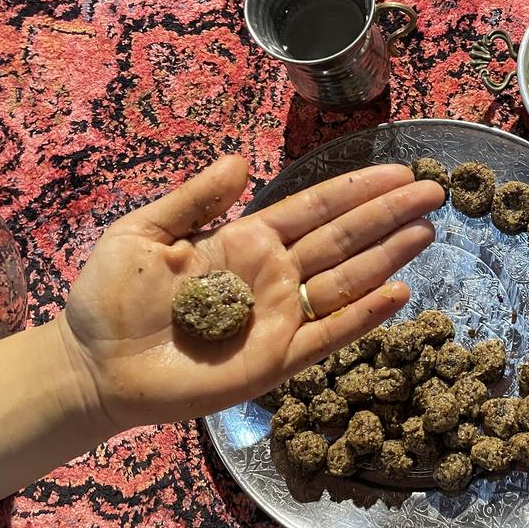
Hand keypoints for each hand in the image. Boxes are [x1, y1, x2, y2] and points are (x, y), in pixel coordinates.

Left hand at [56, 154, 443, 430]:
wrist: (94, 366)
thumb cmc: (111, 299)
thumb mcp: (144, 232)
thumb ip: (195, 199)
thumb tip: (240, 160)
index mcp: (247, 241)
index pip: (315, 208)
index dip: (357, 189)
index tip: (398, 170)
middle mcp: (275, 275)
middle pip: (344, 239)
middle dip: (389, 213)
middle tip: (434, 191)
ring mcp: (280, 318)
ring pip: (347, 280)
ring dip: (388, 256)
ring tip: (426, 231)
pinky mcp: (276, 360)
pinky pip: (329, 335)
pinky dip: (364, 316)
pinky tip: (398, 293)